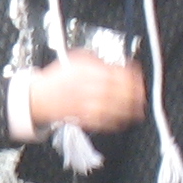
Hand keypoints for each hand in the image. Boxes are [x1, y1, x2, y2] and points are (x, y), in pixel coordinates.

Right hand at [26, 53, 146, 133]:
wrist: (39, 97)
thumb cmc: (60, 78)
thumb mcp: (77, 59)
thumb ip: (96, 60)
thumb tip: (117, 63)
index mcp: (82, 71)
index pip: (110, 72)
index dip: (127, 75)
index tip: (138, 76)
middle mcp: (82, 87)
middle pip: (112, 91)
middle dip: (131, 94)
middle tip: (143, 94)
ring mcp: (81, 104)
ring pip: (107, 108)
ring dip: (126, 110)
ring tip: (138, 109)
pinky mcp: (79, 118)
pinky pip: (98, 122)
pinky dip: (112, 122)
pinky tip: (122, 121)